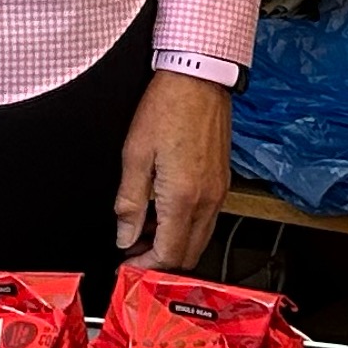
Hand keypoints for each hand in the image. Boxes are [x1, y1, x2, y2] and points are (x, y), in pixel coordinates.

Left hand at [115, 72, 231, 268]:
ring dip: (174, 245)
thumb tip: (125, 237)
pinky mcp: (223, 182)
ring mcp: (219, 192)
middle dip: (160, 262)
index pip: (169, 254)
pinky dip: (186, 228)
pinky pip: (207, 219)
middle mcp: (208, 201)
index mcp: (183, 198)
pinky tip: (164, 215)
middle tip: (133, 255)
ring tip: (143, 235)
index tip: (127, 267)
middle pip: (188, 254)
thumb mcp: (135, 155)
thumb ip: (129, 203)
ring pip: (200, 239)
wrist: (199, 79)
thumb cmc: (166, 109)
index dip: (146, 267)